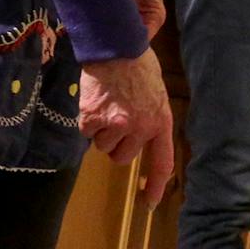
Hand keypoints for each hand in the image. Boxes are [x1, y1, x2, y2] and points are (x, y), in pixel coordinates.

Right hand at [78, 50, 174, 207]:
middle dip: (116, 144)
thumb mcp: (156, 93)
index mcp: (160, 121)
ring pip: (102, 146)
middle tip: (115, 118)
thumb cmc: (136, 64)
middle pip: (122, 157)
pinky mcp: (94, 120)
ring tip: (107, 103)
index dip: (156, 185)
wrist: (114, 46)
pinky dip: (87, 120)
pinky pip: (87, 133)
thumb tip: (139, 139)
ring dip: (101, 130)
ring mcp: (117, 125)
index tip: (148, 203)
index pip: (163, 160)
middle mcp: (141, 128)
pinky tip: (95, 99)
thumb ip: (150, 118)